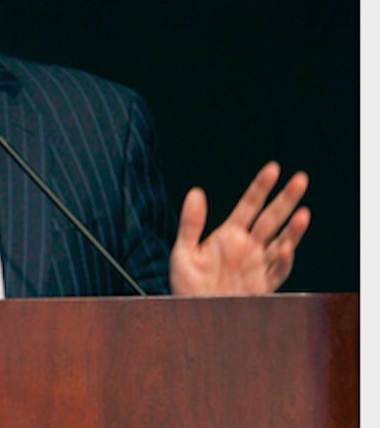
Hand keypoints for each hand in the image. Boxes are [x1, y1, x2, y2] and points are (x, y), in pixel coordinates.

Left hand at [169, 161, 309, 295]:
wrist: (193, 315)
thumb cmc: (186, 286)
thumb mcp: (183, 251)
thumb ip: (191, 223)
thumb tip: (195, 192)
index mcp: (229, 235)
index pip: (249, 205)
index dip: (261, 187)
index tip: (274, 168)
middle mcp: (247, 247)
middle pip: (271, 218)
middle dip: (286, 199)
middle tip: (300, 178)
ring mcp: (257, 266)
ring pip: (281, 242)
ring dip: (292, 229)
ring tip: (302, 213)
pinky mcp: (262, 286)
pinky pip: (276, 271)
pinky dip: (282, 259)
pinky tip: (284, 247)